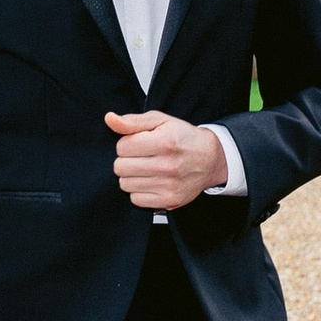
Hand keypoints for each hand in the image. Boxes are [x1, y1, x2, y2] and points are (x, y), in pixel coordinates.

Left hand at [106, 109, 230, 213]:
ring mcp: (169, 186)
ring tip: (147, 169)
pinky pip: (135, 199)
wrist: (211, 159)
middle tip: (142, 157)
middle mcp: (167, 165)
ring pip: (125, 184)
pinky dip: (139, 191)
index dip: (127, 144)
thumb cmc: (183, 138)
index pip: (121, 147)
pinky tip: (151, 181)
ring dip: (132, 176)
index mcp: (164, 142)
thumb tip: (109, 119)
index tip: (140, 144)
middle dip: (127, 160)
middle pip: (120, 167)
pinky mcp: (169, 201)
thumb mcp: (161, 121)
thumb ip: (133, 121)